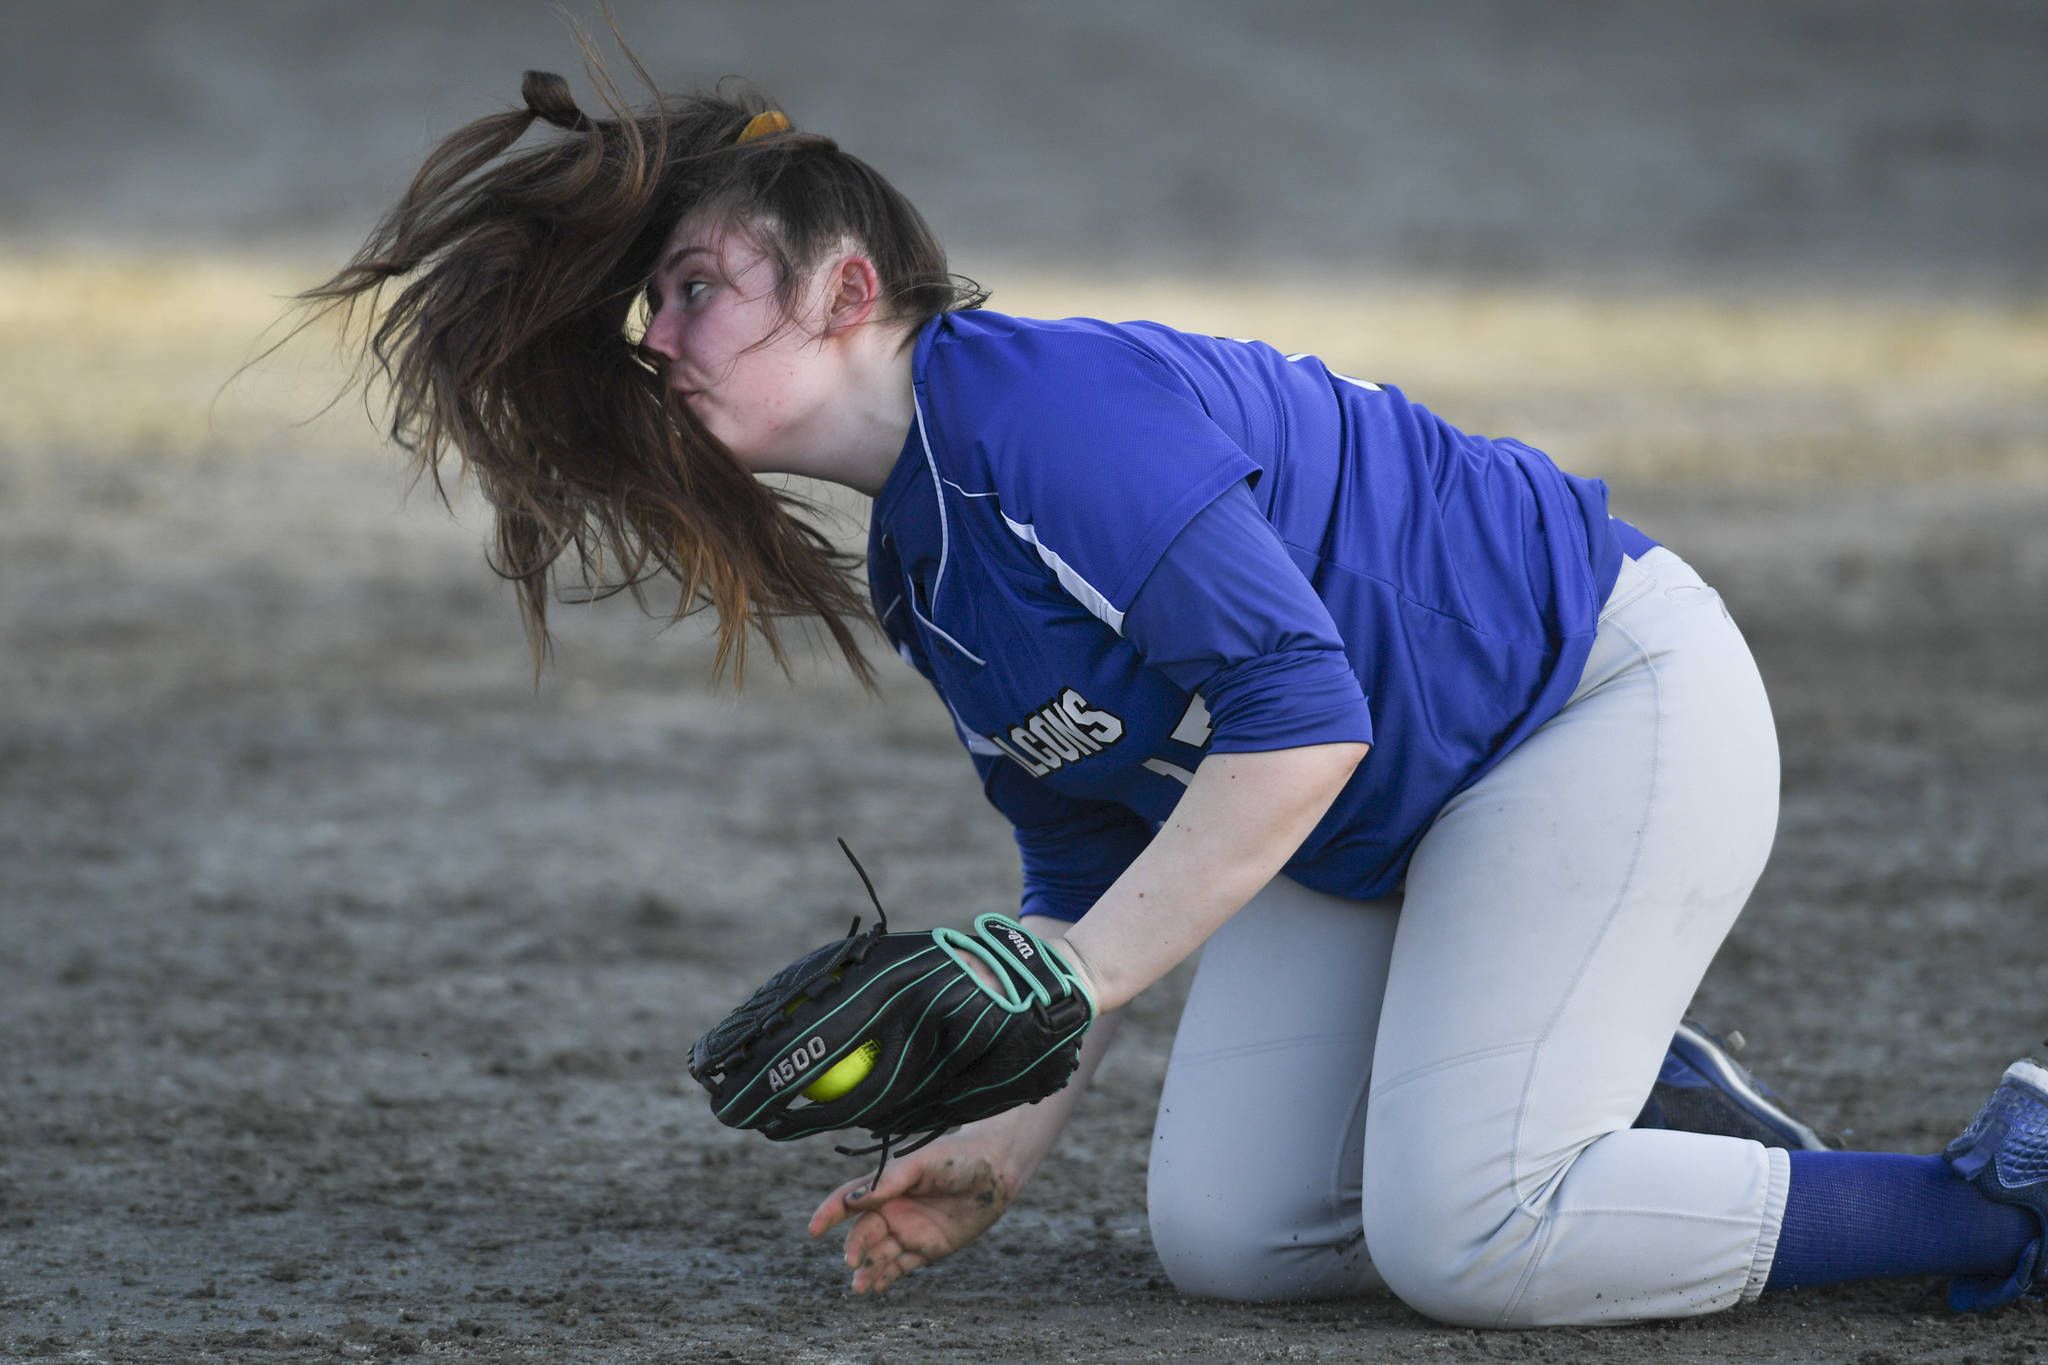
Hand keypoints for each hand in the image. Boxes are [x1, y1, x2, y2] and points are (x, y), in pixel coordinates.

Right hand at [807, 1133, 1020, 1292]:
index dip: (829, 1213)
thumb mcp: (922, 1163)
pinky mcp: (928, 1249)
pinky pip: (901, 1266)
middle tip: (851, 1261)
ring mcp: (909, 1230)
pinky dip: (885, 1277)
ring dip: (866, 1270)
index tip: (813, 1229)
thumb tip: (853, 1200)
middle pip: (862, 1232)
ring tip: (859, 1287)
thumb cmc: (958, 1157)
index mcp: (886, 1185)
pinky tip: (874, 1288)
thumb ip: (889, 1182)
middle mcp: (893, 1209)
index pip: (849, 1200)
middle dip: (853, 1247)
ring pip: (878, 1254)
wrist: (997, 1170)